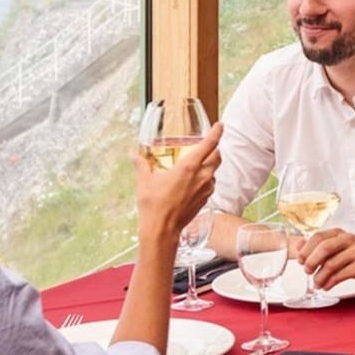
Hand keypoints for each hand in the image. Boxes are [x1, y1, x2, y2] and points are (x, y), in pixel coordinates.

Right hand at [132, 123, 222, 239]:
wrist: (162, 230)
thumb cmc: (154, 205)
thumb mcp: (144, 182)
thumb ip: (141, 166)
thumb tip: (134, 156)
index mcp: (189, 167)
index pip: (209, 144)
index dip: (217, 133)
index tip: (220, 125)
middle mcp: (202, 176)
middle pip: (217, 157)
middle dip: (215, 149)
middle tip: (208, 145)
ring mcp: (206, 189)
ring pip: (215, 172)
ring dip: (210, 165)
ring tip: (198, 164)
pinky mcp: (205, 200)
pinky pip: (210, 185)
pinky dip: (206, 179)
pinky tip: (194, 182)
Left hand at [298, 229, 354, 288]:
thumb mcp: (337, 246)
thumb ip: (317, 246)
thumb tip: (298, 245)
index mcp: (339, 233)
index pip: (318, 237)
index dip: (306, 249)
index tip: (301, 260)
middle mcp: (348, 240)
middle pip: (325, 248)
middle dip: (312, 261)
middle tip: (307, 271)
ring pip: (332, 264)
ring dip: (320, 277)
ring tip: (317, 283)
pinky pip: (340, 275)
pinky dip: (330, 283)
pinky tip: (327, 286)